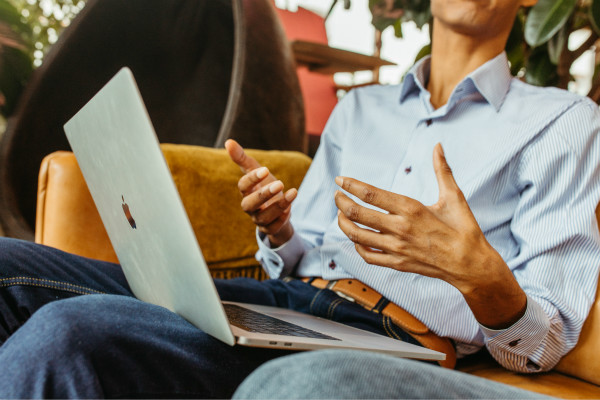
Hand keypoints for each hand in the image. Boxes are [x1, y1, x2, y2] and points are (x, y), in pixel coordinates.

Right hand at [225, 139, 296, 246]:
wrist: (276, 206)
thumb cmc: (264, 185)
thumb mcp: (256, 170)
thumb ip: (242, 158)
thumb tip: (228, 141)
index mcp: (246, 191)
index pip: (243, 186)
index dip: (252, 179)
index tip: (265, 169)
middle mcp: (249, 206)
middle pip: (249, 204)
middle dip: (264, 195)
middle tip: (280, 183)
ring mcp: (259, 219)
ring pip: (263, 217)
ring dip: (279, 205)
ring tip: (293, 192)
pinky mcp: (270, 228)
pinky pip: (273, 228)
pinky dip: (281, 219)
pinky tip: (289, 209)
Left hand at [334, 143, 526, 328]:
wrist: (471, 265)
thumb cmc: (463, 229)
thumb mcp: (454, 197)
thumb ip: (442, 170)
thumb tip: (438, 146)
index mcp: (411, 209)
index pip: (371, 195)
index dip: (351, 185)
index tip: (340, 179)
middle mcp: (400, 229)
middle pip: (358, 214)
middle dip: (341, 202)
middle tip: (337, 195)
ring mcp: (396, 248)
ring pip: (357, 236)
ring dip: (343, 223)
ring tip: (341, 214)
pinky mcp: (397, 264)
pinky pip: (368, 255)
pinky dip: (357, 246)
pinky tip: (356, 238)